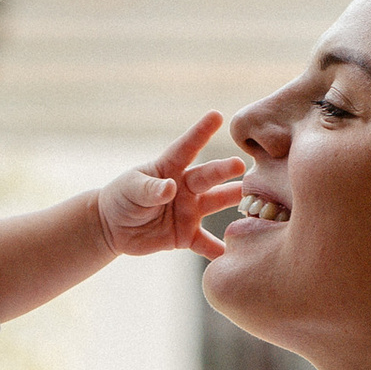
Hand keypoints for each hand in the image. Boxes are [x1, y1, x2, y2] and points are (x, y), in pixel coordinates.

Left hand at [95, 111, 248, 259]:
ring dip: (234, 202)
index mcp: (170, 168)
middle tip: (240, 165)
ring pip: (216, 204)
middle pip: (208, 176)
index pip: (187, 147)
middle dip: (224, 170)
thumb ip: (150, 188)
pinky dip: (219, 250)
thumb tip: (169, 188)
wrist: (114, 227)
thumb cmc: (122, 198)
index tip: (216, 116)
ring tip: (257, 201)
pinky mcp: (187, 235)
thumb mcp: (131, 189)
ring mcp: (190, 211)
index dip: (200, 131)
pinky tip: (235, 253)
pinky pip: (206, 243)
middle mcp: (186, 187)